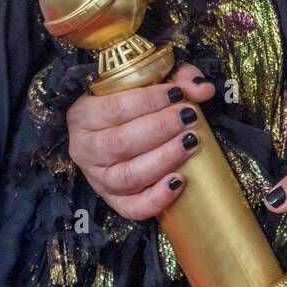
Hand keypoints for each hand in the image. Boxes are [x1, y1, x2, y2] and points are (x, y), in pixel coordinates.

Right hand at [66, 63, 214, 219]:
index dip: (148, 102)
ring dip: (163, 158)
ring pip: (128, 175)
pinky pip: (131, 208)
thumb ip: (177, 78)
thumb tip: (203, 89)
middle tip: (189, 117)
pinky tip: (178, 181)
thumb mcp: (148, 82)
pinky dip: (156, 199)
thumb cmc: (130, 103)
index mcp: (83, 114)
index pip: (114, 108)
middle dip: (160, 128)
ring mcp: (98, 178)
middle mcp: (84, 148)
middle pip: (121, 142)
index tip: (177, 95)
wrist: (116, 131)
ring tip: (191, 142)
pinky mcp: (113, 200)